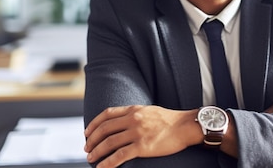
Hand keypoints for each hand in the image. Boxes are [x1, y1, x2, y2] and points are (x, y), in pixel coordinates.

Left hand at [84, 105, 199, 167]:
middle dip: (92, 139)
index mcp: (134, 109)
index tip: (87, 132)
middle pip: (105, 129)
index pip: (107, 114)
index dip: (94, 123)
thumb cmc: (170, 120)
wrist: (186, 126)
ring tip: (90, 158)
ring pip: (109, 143)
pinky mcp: (142, 146)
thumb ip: (135, 114)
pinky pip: (119, 156)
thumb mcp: (149, 111)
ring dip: (97, 151)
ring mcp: (137, 133)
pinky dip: (107, 163)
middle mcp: (133, 119)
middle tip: (86, 148)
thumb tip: (123, 121)